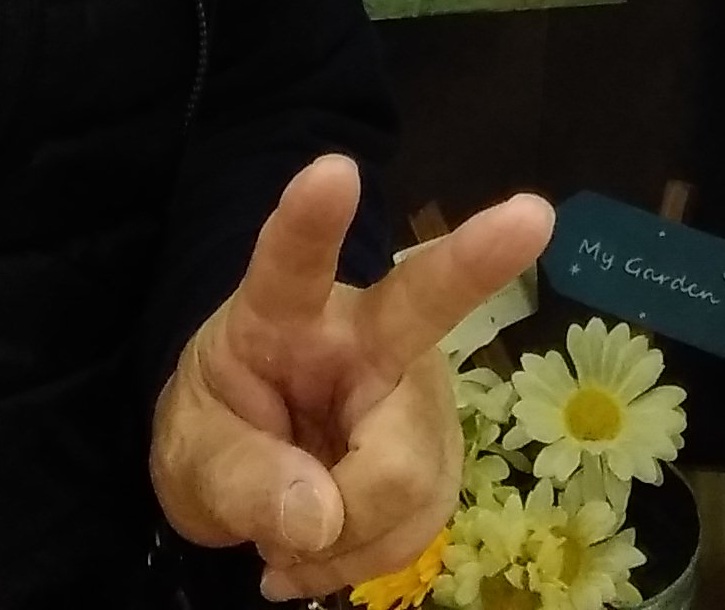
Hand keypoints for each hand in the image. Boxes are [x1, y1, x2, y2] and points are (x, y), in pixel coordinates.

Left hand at [152, 157, 552, 601]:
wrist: (251, 469)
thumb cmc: (219, 429)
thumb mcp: (192, 456)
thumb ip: (241, 480)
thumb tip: (320, 518)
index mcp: (285, 313)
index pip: (293, 262)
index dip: (311, 221)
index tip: (335, 170)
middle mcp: (369, 332)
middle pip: (423, 308)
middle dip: (479, 260)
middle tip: (532, 214)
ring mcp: (416, 388)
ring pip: (409, 475)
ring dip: (347, 534)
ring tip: (296, 535)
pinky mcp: (440, 449)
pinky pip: (419, 524)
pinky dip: (367, 555)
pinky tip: (332, 546)